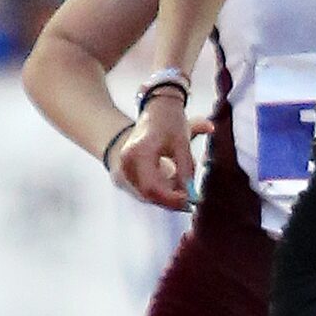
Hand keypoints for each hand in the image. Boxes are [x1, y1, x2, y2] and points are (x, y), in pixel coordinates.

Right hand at [118, 92, 193, 208]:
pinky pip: (143, 189)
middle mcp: (126, 162)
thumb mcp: (183, 144)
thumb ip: (186, 170)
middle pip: (148, 193)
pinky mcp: (125, 173)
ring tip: (186, 190)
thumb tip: (192, 195)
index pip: (151, 186)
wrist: (154, 112)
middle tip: (192, 202)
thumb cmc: (170, 124)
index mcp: (138, 152)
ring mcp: (123, 168)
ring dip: (167, 196)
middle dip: (171, 200)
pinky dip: (161, 191)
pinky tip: (175, 184)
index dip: (171, 198)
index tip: (191, 201)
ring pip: (146, 194)